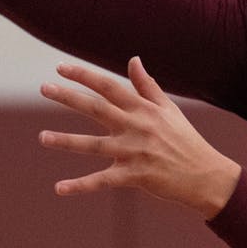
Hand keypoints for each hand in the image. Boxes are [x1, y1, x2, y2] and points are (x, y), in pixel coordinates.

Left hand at [39, 57, 241, 219]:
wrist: (205, 175)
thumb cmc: (185, 140)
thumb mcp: (168, 109)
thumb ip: (147, 85)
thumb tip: (133, 59)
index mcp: (143, 109)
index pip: (108, 86)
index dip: (84, 76)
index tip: (60, 68)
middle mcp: (136, 126)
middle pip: (96, 108)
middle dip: (68, 97)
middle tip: (44, 88)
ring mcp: (134, 151)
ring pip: (94, 145)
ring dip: (66, 141)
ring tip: (42, 137)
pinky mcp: (134, 176)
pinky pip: (102, 180)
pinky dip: (80, 186)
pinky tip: (59, 188)